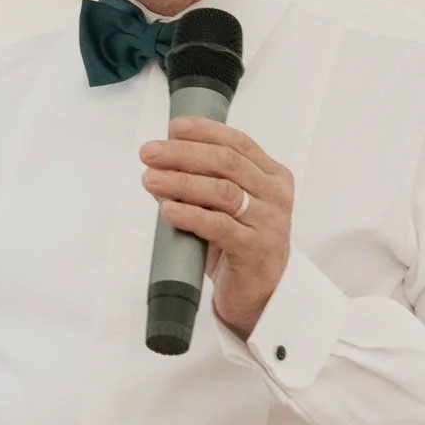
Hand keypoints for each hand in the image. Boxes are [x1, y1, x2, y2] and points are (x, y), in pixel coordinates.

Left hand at [140, 117, 293, 338]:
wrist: (259, 296)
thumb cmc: (239, 246)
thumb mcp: (228, 207)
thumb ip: (204, 182)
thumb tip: (160, 162)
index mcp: (273, 176)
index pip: (238, 142)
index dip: (204, 131)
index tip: (173, 128)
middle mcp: (275, 195)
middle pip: (226, 162)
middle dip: (183, 153)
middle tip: (149, 153)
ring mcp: (269, 223)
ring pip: (222, 191)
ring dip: (180, 182)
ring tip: (150, 180)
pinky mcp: (255, 250)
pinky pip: (218, 226)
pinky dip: (189, 215)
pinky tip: (167, 210)